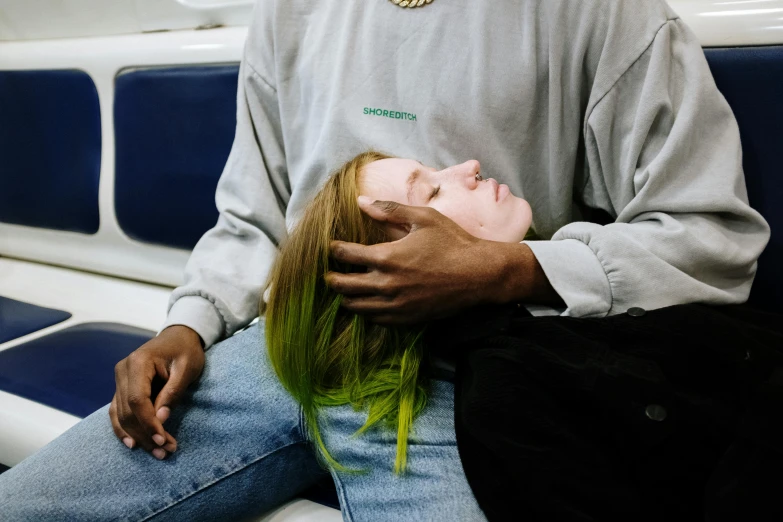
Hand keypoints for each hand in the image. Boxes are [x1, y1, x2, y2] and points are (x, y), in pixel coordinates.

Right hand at [109, 325, 204, 458]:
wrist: (178, 336)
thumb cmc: (186, 350)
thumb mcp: (187, 368)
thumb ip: (173, 392)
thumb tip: (161, 418)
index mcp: (138, 362)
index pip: (138, 400)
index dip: (149, 423)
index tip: (163, 440)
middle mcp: (123, 370)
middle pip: (128, 411)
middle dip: (146, 434)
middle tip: (165, 452)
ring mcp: (119, 379)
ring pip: (121, 415)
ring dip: (137, 436)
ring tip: (157, 453)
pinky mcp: (121, 387)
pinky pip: (117, 412)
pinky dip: (123, 429)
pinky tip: (133, 444)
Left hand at [326, 198, 532, 323]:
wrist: (480, 274)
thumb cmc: (453, 242)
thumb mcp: (423, 219)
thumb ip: (389, 210)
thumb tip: (361, 201)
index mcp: (387, 257)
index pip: (346, 255)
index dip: (334, 250)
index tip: (332, 247)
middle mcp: (387, 284)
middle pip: (344, 286)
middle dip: (332, 278)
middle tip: (329, 274)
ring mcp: (396, 305)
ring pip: (357, 306)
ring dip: (347, 297)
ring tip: (345, 290)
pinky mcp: (407, 318)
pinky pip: (376, 319)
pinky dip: (366, 311)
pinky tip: (367, 304)